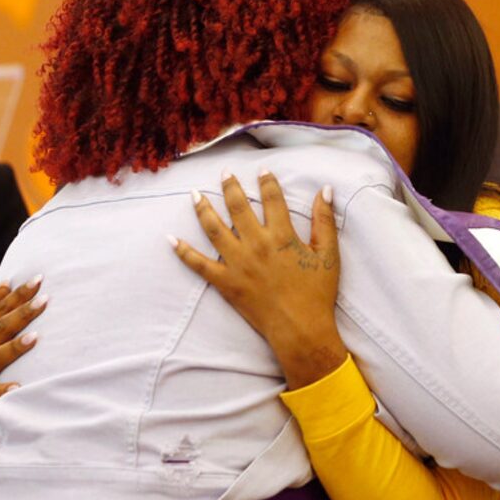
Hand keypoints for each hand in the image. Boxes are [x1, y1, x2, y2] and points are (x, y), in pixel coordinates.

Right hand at [0, 278, 47, 435]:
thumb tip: (6, 283)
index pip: (1, 310)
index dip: (18, 295)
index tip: (38, 279)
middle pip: (1, 329)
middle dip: (22, 313)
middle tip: (44, 299)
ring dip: (14, 347)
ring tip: (34, 338)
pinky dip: (4, 390)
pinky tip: (18, 387)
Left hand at [171, 172, 345, 388]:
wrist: (300, 328)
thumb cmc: (317, 293)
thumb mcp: (328, 255)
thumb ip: (324, 220)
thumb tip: (325, 190)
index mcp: (282, 236)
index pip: (272, 199)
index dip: (267, 182)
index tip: (262, 171)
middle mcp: (256, 244)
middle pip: (238, 207)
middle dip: (230, 187)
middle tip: (224, 174)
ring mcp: (237, 263)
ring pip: (214, 229)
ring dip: (203, 209)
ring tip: (195, 194)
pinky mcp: (225, 282)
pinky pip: (199, 264)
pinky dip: (183, 252)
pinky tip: (171, 239)